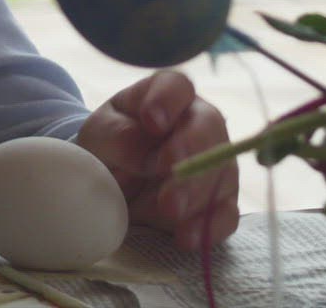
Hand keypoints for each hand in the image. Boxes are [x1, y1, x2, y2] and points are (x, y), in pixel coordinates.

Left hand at [75, 71, 238, 250]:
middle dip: (189, 154)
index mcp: (166, 95)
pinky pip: (225, 213)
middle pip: (208, 130)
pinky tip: (189, 238)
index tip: (151, 121)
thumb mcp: (100, 135)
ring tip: (169, 212)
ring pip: (220, 172)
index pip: (176, 87)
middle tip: (167, 172)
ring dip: (196, 193)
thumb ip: (120, 136)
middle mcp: (198, 123)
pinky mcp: (218, 200)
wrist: (111, 183)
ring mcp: (214, 162)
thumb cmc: (108, 147)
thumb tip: (148, 153)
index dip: (167, 101)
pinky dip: (210, 226)